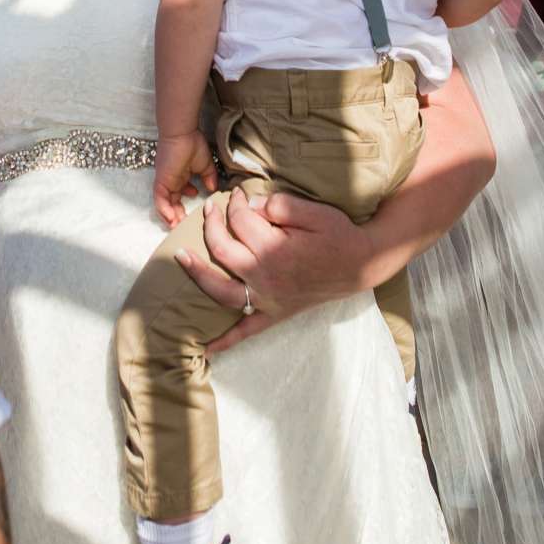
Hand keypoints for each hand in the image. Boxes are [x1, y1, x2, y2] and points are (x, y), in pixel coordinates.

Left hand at [152, 131, 215, 227]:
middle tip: (184, 227)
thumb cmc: (193, 144)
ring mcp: (165, 182)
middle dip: (177, 216)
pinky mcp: (161, 181)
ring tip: (177, 228)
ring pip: (164, 205)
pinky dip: (164, 211)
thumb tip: (213, 189)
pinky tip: (172, 220)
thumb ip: (209, 178)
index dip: (184, 207)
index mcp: (179, 177)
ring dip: (170, 217)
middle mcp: (171, 181)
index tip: (193, 214)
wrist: (183, 133)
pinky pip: (160, 200)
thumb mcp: (206, 165)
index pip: (179, 196)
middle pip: (171, 204)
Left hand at [175, 185, 370, 351]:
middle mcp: (265, 277)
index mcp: (273, 249)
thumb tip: (253, 205)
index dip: (236, 203)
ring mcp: (268, 299)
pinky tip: (207, 348)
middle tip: (212, 208)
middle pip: (223, 249)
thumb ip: (280, 205)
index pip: (240, 221)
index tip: (239, 194)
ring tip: (182, 258)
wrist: (362, 264)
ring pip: (222, 291)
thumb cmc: (339, 235)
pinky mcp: (275, 314)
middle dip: (213, 224)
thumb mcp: (314, 210)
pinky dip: (226, 341)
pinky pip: (246, 332)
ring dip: (199, 275)